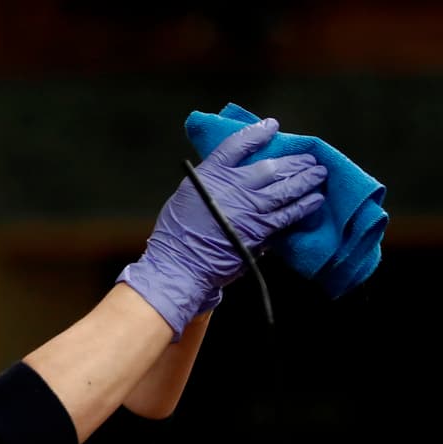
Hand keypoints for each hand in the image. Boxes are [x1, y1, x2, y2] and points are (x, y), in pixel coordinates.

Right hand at [121, 118, 326, 337]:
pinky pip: (290, 213)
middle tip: (309, 158)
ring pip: (286, 187)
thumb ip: (211, 181)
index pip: (237, 145)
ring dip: (306, 179)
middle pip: (272, 166)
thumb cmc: (178, 232)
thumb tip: (234, 173)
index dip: (257, 133)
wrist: (181, 263)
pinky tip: (315, 200)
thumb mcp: (187, 195)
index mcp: (211, 174)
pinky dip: (305, 205)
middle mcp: (234, 186)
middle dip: (294, 160)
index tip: (272, 127)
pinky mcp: (261, 229)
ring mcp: (250, 208)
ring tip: (318, 174)